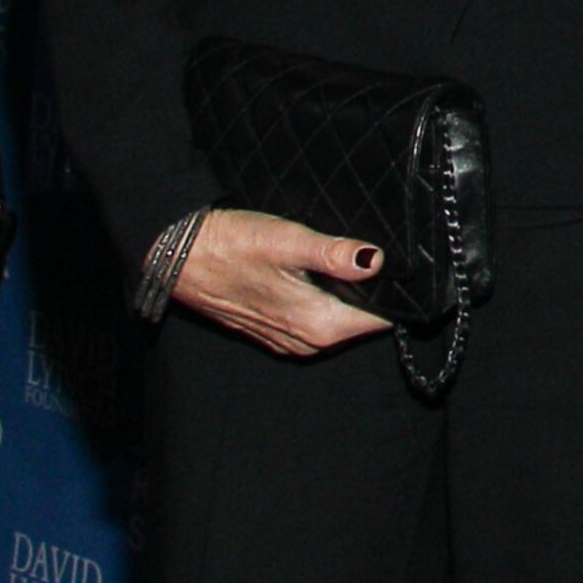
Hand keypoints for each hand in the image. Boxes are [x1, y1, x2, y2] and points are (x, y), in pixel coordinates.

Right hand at [170, 207, 392, 356]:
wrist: (175, 257)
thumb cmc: (231, 245)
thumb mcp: (289, 241)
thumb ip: (335, 253)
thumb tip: (378, 260)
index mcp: (318, 325)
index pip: (382, 320)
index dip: (397, 294)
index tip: (407, 270)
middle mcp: (307, 342)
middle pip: (363, 320)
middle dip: (374, 293)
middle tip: (377, 256)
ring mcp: (288, 339)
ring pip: (339, 320)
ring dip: (348, 296)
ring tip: (349, 262)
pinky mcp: (273, 331)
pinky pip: (315, 319)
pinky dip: (323, 300)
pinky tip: (317, 273)